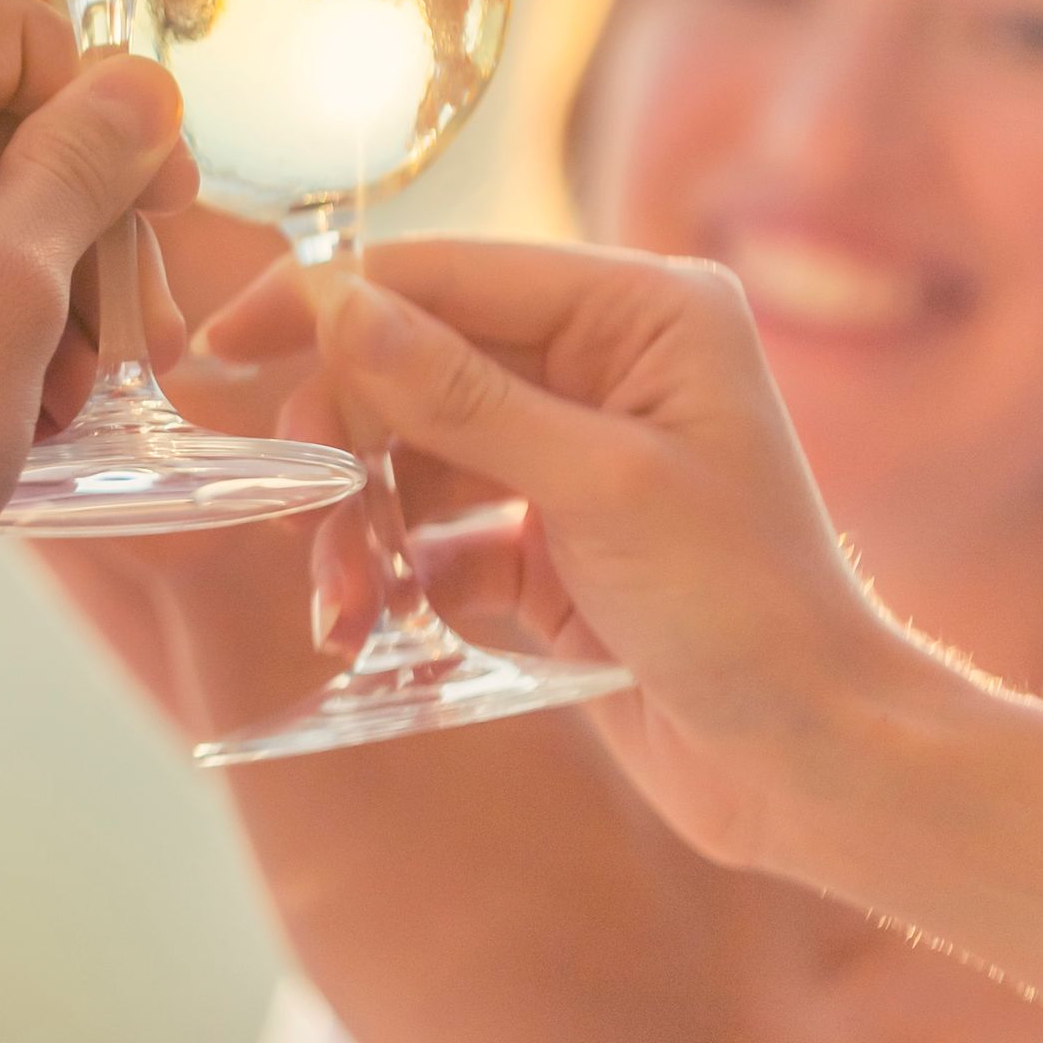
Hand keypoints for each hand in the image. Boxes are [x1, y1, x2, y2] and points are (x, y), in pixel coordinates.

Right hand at [234, 235, 925, 866]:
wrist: (817, 767)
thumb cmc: (750, 612)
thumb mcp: (599, 488)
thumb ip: (458, 395)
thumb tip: (339, 306)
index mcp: (643, 312)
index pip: (451, 275)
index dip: (332, 304)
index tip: (225, 340)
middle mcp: (608, 364)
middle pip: (417, 361)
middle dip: (346, 440)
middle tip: (297, 512)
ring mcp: (575, 454)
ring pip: (413, 453)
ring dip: (362, 523)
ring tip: (342, 603)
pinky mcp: (551, 543)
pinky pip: (435, 531)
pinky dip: (395, 571)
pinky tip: (373, 621)